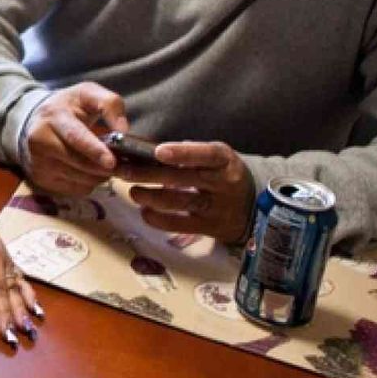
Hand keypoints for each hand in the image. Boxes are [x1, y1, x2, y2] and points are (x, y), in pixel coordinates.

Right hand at [24, 83, 129, 194]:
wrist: (34, 120)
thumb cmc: (69, 106)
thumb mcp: (89, 93)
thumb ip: (110, 104)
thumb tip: (123, 131)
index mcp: (54, 115)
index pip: (75, 136)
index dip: (94, 150)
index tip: (111, 162)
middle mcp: (40, 139)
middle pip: (76, 161)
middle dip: (102, 168)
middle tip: (122, 168)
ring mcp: (37, 161)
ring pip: (77, 178)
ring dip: (98, 176)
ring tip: (107, 166)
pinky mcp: (39, 177)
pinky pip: (72, 189)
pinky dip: (87, 184)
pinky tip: (90, 172)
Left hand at [121, 141, 254, 242]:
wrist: (255, 207)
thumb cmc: (224, 175)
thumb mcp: (215, 159)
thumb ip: (189, 154)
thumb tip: (146, 150)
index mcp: (224, 160)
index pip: (205, 154)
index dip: (182, 152)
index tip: (158, 151)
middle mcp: (222, 183)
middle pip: (183, 178)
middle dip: (148, 173)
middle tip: (121, 169)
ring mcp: (216, 207)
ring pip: (179, 202)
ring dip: (150, 196)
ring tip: (133, 191)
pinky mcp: (209, 227)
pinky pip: (180, 224)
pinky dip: (159, 219)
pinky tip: (145, 212)